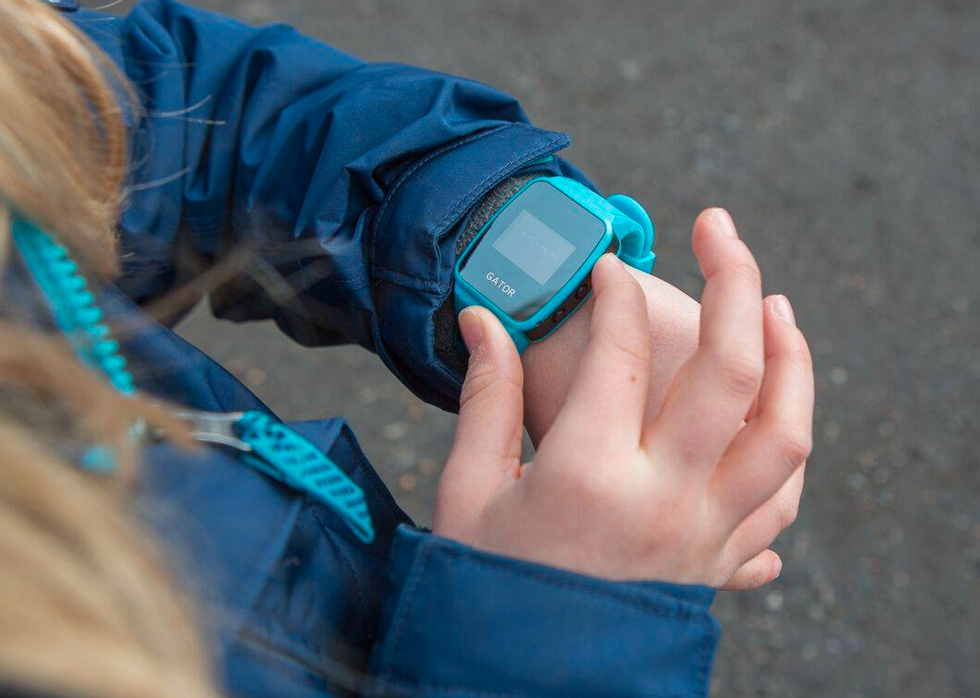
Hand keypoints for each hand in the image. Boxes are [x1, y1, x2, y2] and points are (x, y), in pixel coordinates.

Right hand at [434, 209, 812, 588]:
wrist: (522, 680)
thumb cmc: (485, 586)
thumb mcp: (469, 492)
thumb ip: (486, 398)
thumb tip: (485, 320)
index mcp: (586, 477)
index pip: (621, 352)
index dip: (614, 294)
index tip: (607, 268)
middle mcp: (661, 501)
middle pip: (731, 370)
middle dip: (734, 280)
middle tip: (722, 231)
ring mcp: (703, 535)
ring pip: (784, 431)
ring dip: (792, 358)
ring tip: (775, 306)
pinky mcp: (719, 561)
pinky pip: (781, 494)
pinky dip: (788, 441)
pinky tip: (777, 405)